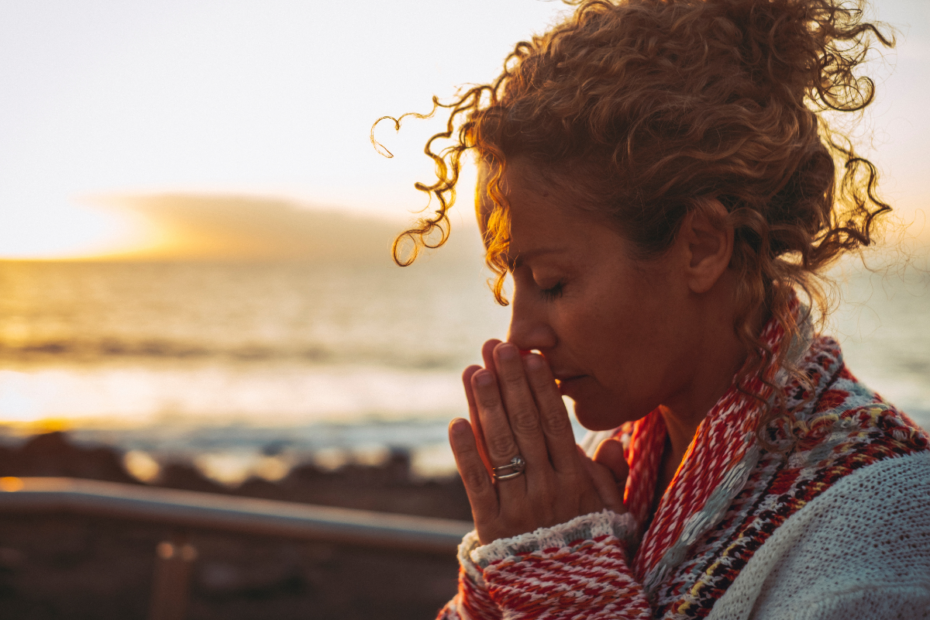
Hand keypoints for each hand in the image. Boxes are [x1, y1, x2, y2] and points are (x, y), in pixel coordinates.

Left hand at [450, 339, 628, 544]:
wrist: (567, 595)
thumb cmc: (590, 539)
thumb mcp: (613, 507)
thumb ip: (612, 472)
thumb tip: (614, 441)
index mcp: (575, 480)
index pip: (555, 424)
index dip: (541, 387)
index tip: (531, 355)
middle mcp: (547, 488)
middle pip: (525, 426)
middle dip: (510, 383)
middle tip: (497, 346)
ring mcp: (519, 506)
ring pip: (500, 448)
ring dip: (486, 406)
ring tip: (474, 370)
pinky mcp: (492, 525)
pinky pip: (477, 483)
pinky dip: (466, 453)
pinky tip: (456, 422)